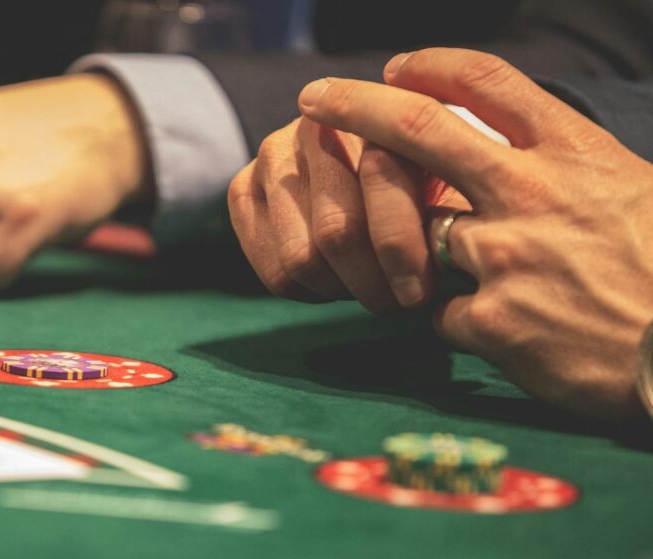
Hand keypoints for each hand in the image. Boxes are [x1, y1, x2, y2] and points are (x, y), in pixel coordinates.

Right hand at [228, 118, 438, 313]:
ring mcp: (273, 153)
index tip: (423, 292)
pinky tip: (335, 280)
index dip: (404, 250)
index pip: (382, 186)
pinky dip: (308, 292)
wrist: (374, 165)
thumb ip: (456, 207)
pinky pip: (272, 268)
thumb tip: (443, 255)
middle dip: (373, 282)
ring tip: (371, 289)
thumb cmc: (433, 182)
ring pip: (301, 257)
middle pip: (337, 231)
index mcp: (376, 110)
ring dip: (341, 289)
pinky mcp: (243, 188)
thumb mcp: (460, 184)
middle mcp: (317, 124)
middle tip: (397, 303)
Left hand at [299, 47, 652, 418]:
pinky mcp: (492, 323)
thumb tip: (527, 153)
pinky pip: (438, 314)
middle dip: (354, 107)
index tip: (396, 68)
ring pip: (419, 236)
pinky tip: (503, 334)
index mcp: (576, 153)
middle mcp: (530, 193)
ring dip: (423, 253)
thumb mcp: (636, 190)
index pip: (488, 83)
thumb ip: (570, 170)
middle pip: (417, 131)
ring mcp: (505, 257)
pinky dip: (455, 321)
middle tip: (313, 98)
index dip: (432, 68)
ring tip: (488, 281)